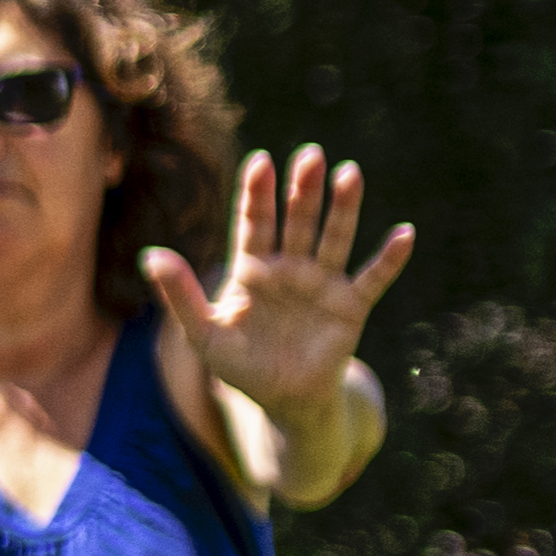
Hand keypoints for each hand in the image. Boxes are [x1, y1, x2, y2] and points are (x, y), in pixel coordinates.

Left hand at [149, 147, 417, 404]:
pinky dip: (389, 258)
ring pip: (334, 238)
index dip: (257, 193)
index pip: (254, 222)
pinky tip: (404, 234)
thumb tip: (150, 255)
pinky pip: (373, 278)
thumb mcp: (204, 334)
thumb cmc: (241, 367)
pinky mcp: (350, 307)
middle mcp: (289, 268)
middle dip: (302, 189)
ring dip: (344, 207)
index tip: (260, 161)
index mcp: (252, 269)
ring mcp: (322, 284)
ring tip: (349, 173)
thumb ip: (180, 295)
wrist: (283, 401)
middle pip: (297, 220)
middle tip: (309, 154)